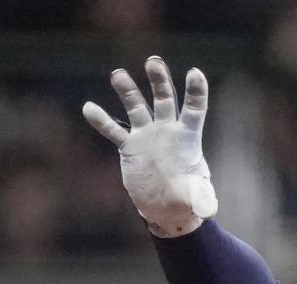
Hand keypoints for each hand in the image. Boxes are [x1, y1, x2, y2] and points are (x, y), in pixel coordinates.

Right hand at [82, 56, 217, 236]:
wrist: (166, 207)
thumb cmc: (187, 201)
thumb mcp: (198, 200)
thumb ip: (202, 199)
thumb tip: (207, 209)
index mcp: (188, 138)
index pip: (194, 109)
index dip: (196, 91)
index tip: (194, 72)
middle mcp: (167, 131)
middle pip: (164, 99)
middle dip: (159, 80)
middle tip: (153, 62)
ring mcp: (147, 136)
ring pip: (136, 107)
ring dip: (127, 91)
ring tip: (118, 74)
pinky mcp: (130, 147)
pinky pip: (114, 130)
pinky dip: (102, 120)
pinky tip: (89, 108)